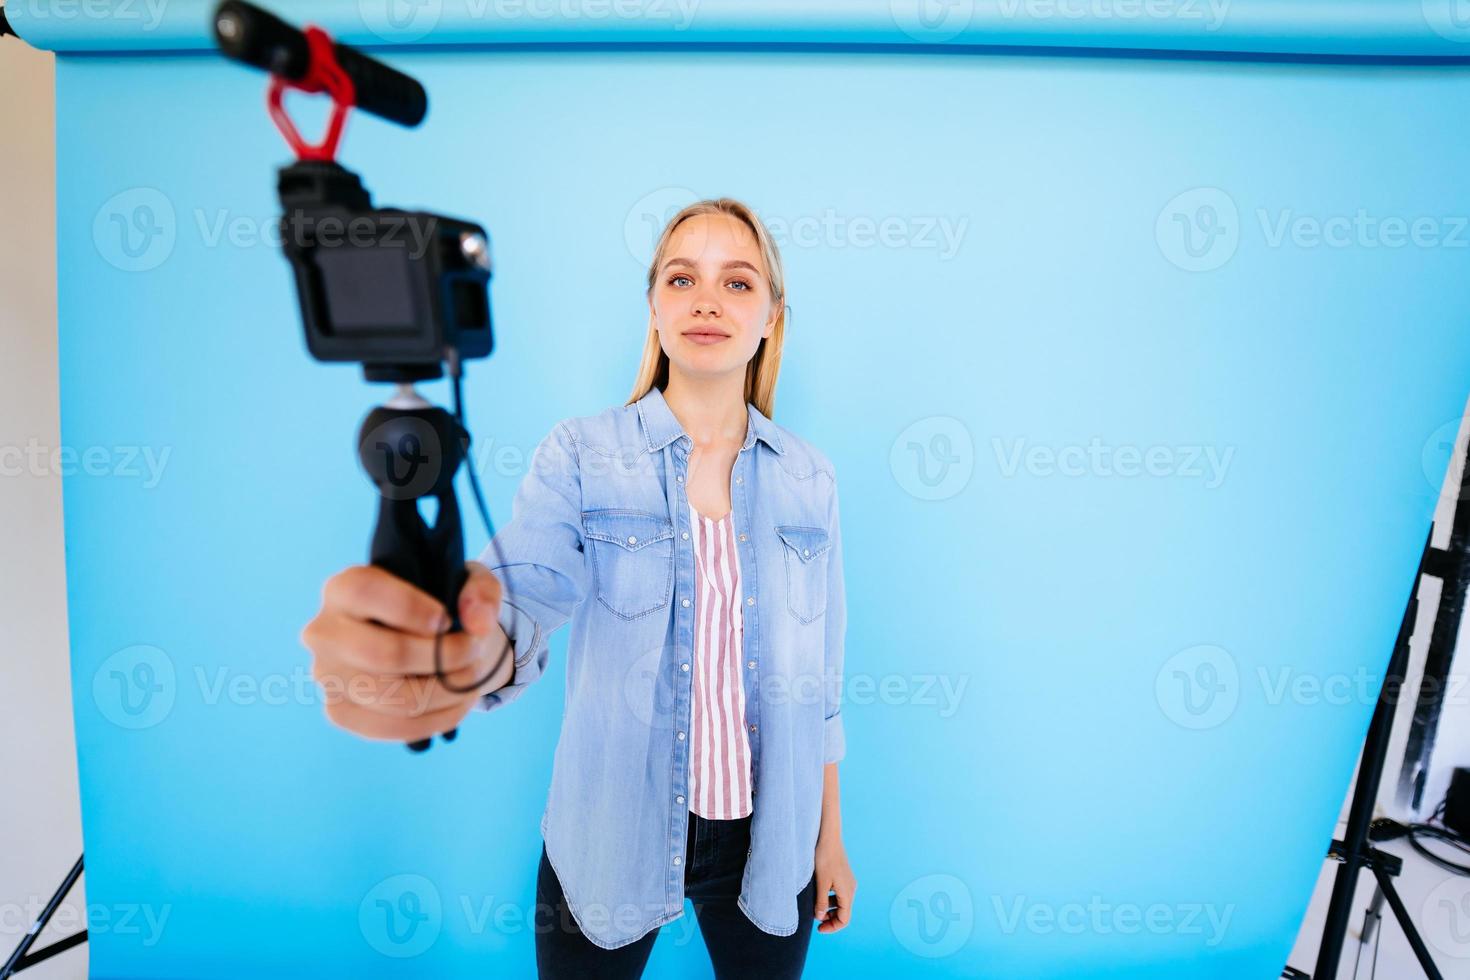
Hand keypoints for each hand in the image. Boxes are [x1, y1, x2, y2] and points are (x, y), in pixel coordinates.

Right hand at [301, 560, 508, 743]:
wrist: (420, 640)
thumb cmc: (437, 605)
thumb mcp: (466, 583)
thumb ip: (480, 592)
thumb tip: (478, 623)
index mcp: (343, 589)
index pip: (364, 592)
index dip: (411, 607)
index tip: (447, 619)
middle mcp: (324, 632)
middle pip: (383, 654)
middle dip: (443, 658)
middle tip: (474, 651)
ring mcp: (327, 676)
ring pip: (391, 697)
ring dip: (446, 692)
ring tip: (472, 678)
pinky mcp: (340, 711)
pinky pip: (390, 728)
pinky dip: (435, 719)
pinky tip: (458, 702)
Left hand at [813, 835, 855, 932]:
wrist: (828, 837)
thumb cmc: (824, 858)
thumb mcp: (821, 882)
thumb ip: (820, 902)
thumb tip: (819, 917)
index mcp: (848, 893)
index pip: (844, 919)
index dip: (832, 927)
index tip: (818, 928)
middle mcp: (851, 889)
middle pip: (843, 912)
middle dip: (829, 918)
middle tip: (814, 919)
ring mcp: (848, 882)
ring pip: (840, 903)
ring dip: (828, 908)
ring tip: (813, 906)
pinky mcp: (843, 876)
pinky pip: (838, 894)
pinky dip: (828, 898)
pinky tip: (817, 894)